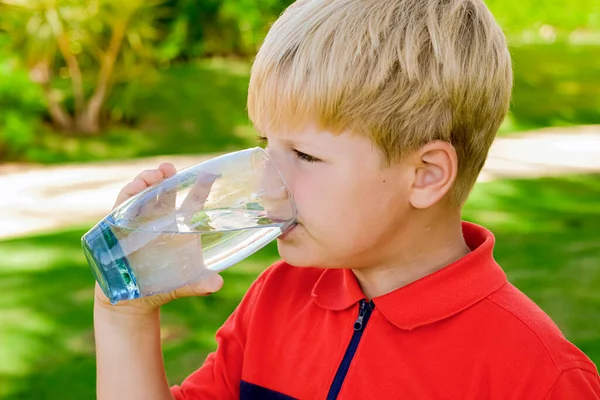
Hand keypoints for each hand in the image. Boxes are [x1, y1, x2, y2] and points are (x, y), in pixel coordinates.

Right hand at [94, 163, 222, 314]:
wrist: (133, 302)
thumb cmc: (163, 287)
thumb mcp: (185, 285)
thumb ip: (201, 283)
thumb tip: (218, 283)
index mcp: (180, 226)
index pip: (192, 201)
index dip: (201, 186)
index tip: (210, 174)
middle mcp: (160, 219)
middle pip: (165, 190)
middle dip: (167, 175)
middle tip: (170, 168)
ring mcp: (139, 220)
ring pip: (143, 192)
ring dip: (146, 180)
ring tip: (154, 176)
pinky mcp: (119, 226)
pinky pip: (121, 205)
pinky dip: (128, 195)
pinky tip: (136, 189)